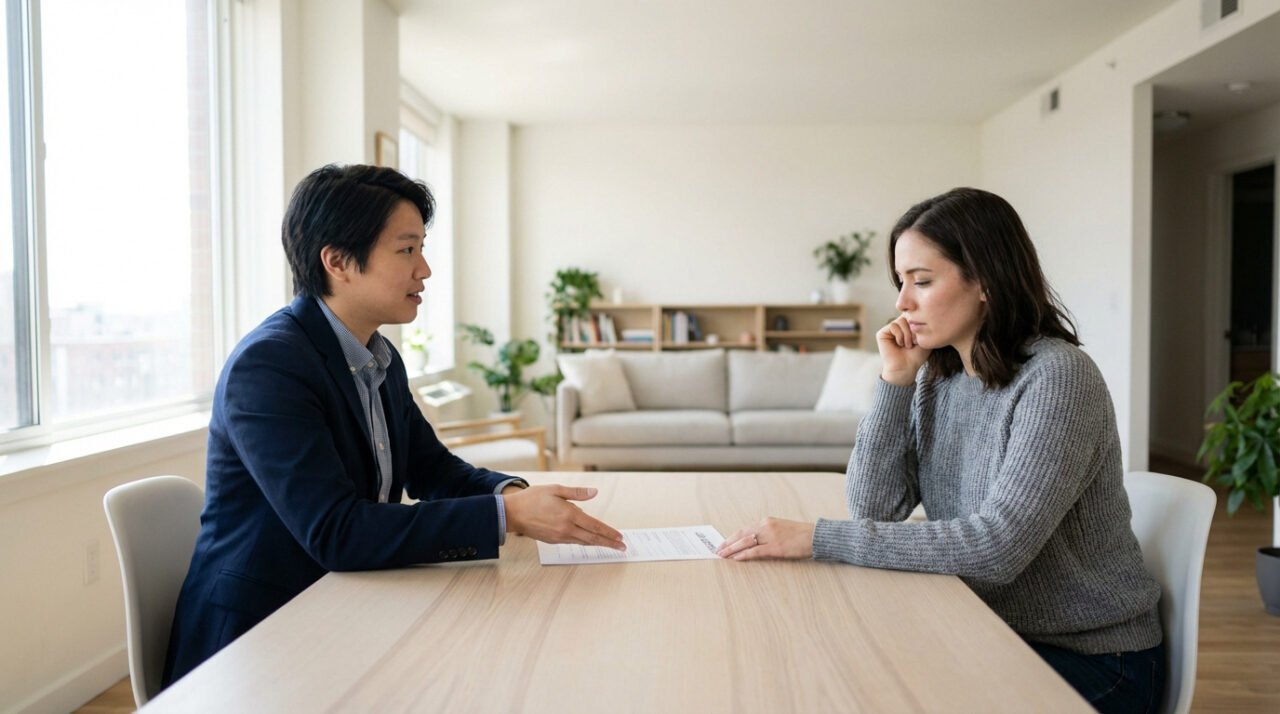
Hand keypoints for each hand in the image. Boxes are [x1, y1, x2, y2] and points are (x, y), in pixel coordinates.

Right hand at [503, 484, 625, 550]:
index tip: (620, 537)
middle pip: (593, 538)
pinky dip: (585, 542)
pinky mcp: (553, 540)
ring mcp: (560, 536)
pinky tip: (590, 540)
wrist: (512, 514)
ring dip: (598, 543)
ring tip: (610, 545)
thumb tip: (594, 492)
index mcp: (569, 514)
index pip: (595, 526)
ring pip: (584, 542)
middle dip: (609, 543)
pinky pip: (573, 542)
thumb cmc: (532, 498)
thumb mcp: (555, 489)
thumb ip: (577, 493)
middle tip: (622, 547)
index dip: (609, 532)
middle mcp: (566, 528)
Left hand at [715, 517, 813, 560]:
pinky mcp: (775, 547)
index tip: (724, 543)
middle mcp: (766, 526)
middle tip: (718, 550)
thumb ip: (767, 534)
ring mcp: (770, 536)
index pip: (745, 529)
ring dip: (731, 549)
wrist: (816, 536)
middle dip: (728, 543)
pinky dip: (743, 555)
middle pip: (741, 534)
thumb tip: (754, 543)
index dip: (732, 537)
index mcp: (767, 521)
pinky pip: (755, 551)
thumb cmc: (801, 535)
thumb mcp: (781, 529)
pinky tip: (736, 558)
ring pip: (745, 542)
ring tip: (722, 555)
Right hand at [876, 314, 930, 385]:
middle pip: (908, 315)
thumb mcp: (924, 338)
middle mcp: (898, 326)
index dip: (919, 324)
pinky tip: (900, 344)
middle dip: (913, 330)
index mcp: (908, 326)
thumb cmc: (917, 356)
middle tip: (914, 343)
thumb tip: (915, 312)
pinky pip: (893, 326)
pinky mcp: (882, 333)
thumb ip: (922, 324)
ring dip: (907, 334)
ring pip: (901, 320)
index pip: (914, 314)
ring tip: (908, 345)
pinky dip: (900, 335)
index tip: (920, 339)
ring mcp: (890, 329)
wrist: (906, 368)